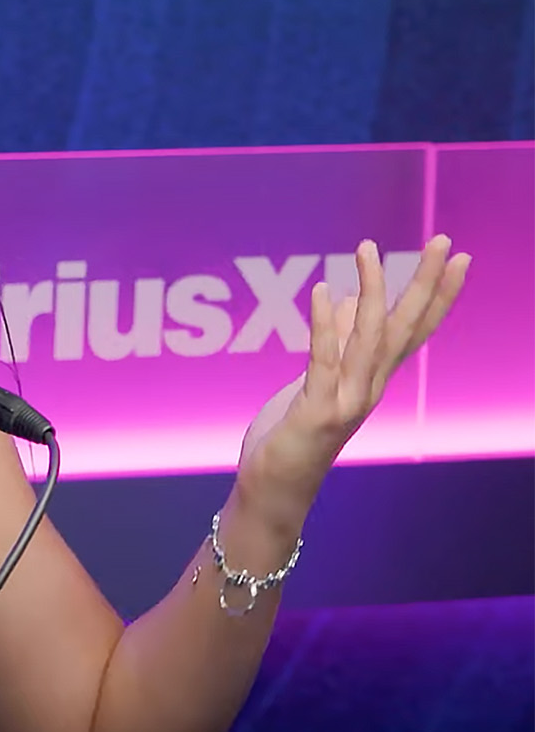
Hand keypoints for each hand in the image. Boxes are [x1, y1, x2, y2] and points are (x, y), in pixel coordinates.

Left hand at [236, 236, 469, 524]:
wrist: (275, 488)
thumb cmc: (293, 434)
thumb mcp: (317, 381)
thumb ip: (339, 344)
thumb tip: (353, 299)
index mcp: (372, 379)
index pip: (413, 330)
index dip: (436, 295)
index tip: (456, 258)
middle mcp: (369, 387)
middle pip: (405, 329)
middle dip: (424, 285)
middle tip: (443, 243)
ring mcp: (347, 400)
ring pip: (370, 339)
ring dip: (373, 291)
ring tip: (369, 249)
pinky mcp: (317, 410)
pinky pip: (324, 360)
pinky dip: (327, 325)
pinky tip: (327, 291)